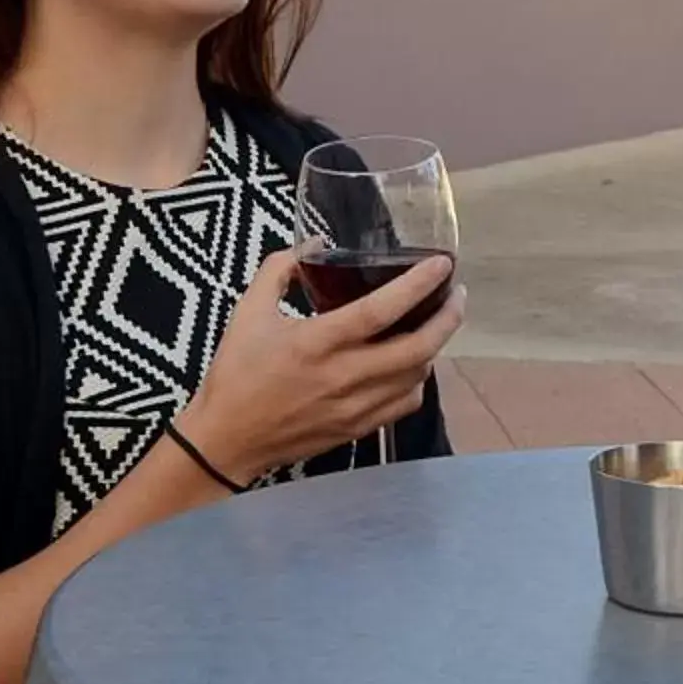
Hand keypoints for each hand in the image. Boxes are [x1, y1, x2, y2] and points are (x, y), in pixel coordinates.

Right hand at [181, 246, 462, 482]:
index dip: (417, 285)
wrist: (226, 441)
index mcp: (318, 343)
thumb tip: (313, 242)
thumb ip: (278, 269)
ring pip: (417, 377)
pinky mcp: (357, 430)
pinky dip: (417, 380)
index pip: (381, 310)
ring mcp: (355, 407)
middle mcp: (344, 376)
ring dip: (435, 348)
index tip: (442, 264)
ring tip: (437, 323)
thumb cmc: (235, 374)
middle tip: (456, 295)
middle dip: (447, 318)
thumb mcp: (248, 312)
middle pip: (418, 348)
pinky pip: (404, 404)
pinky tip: (412, 363)